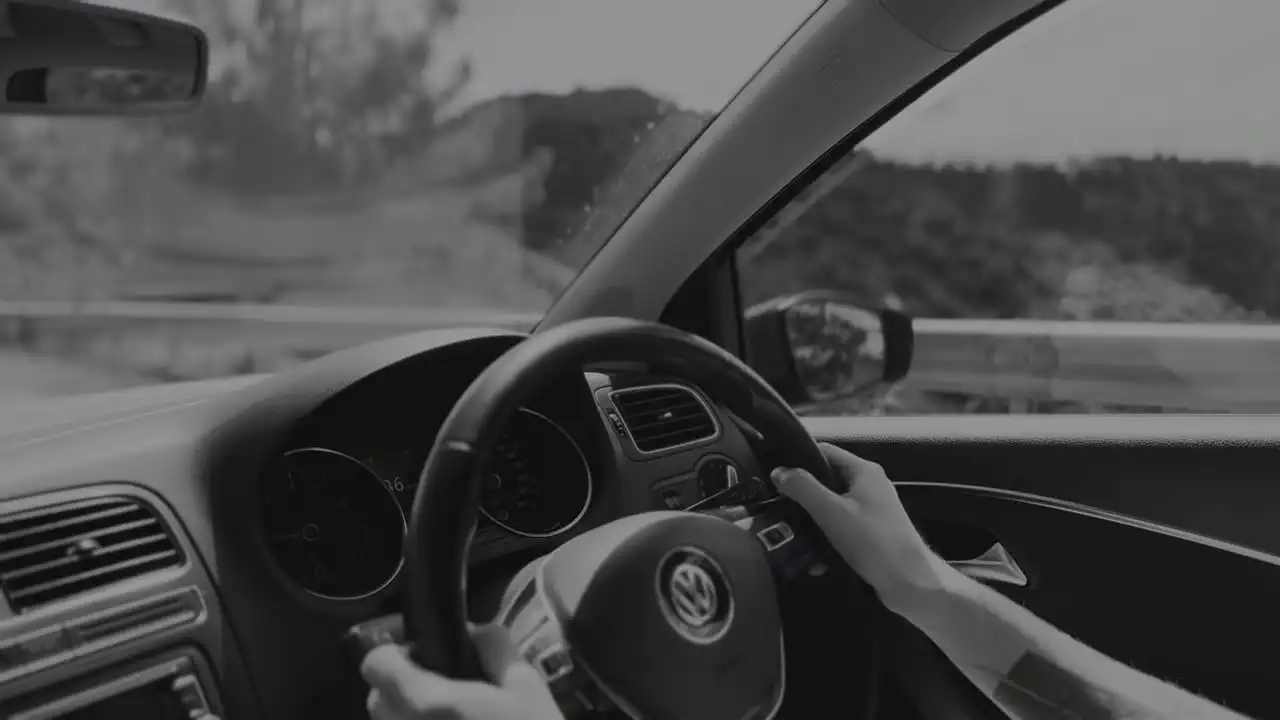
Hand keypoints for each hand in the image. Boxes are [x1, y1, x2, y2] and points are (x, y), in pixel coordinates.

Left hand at [361, 623, 563, 719]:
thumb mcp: (526, 685)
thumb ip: (494, 647)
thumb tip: (472, 632)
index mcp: (429, 702)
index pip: (375, 665)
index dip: (394, 654)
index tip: (422, 656)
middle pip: (377, 700)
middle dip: (400, 688)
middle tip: (442, 689)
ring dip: (409, 718)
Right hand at [771, 443, 946, 613]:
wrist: (909, 582)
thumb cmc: (872, 541)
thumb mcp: (831, 511)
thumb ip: (802, 488)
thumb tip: (779, 471)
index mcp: (864, 471)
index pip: (825, 452)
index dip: (799, 461)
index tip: (777, 478)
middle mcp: (870, 486)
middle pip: (826, 482)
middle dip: (804, 498)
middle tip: (782, 511)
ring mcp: (872, 510)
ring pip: (832, 508)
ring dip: (814, 524)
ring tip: (796, 539)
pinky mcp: (872, 533)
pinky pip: (842, 529)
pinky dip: (828, 540)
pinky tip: (816, 560)